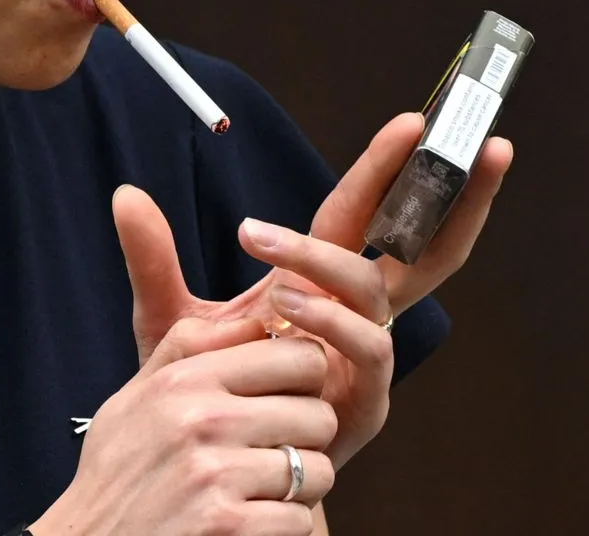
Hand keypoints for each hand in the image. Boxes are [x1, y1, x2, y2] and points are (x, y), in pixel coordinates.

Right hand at [30, 318, 336, 535]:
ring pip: (317, 469)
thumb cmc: (115, 473)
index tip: (289, 397)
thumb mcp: (134, 397)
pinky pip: (300, 519)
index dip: (305, 379)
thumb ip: (188, 349)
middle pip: (318, 414)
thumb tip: (253, 321)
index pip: (298, 357)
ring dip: (299, 487)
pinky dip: (283, 525)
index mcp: (184, 380)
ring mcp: (216, 475)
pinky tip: (250, 520)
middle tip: (276, 451)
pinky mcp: (228, 525)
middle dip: (307, 437)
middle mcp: (202, 420)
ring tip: (263, 489)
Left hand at [111, 113, 513, 468]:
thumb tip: (124, 194)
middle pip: (423, 248)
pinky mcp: (364, 399)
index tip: (408, 125)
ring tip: (275, 260)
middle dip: (453, 197)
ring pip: (376, 294)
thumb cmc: (206, 387)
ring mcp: (363, 355)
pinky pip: (367, 350)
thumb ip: (153, 259)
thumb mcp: (170, 317)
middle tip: (465, 148)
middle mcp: (354, 311)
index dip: (385, 170)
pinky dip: (333, 322)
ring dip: (334, 266)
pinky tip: (289, 308)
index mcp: (319, 280)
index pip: (359, 213)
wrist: (213, 462)